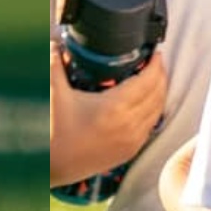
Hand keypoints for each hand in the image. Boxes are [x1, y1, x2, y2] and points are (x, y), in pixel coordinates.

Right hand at [50, 47, 171, 190]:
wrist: (50, 168)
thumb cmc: (52, 133)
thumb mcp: (53, 92)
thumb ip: (53, 62)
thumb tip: (54, 41)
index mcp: (115, 108)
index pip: (149, 81)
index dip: (156, 64)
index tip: (154, 53)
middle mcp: (129, 125)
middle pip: (158, 94)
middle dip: (160, 75)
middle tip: (154, 62)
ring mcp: (131, 141)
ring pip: (158, 112)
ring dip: (159, 93)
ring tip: (152, 79)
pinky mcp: (128, 152)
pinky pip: (150, 127)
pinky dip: (153, 111)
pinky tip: (146, 104)